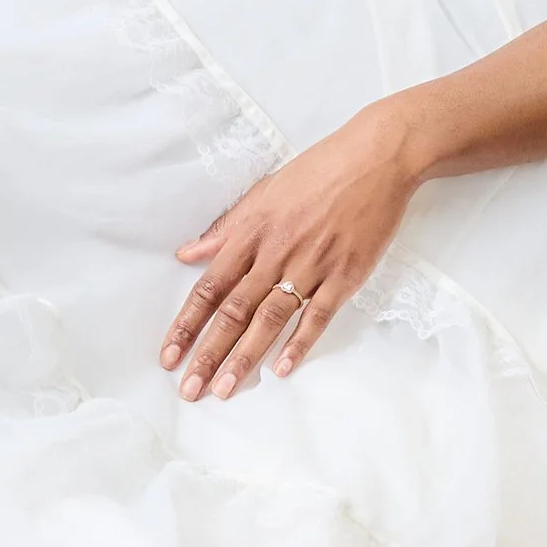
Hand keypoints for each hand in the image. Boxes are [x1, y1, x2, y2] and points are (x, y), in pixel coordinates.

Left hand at [161, 107, 419, 395]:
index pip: (209, 286)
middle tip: (190, 389)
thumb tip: (187, 253)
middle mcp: (276, 252)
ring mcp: (312, 265)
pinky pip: (317, 315)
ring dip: (245, 357)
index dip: (187, 324)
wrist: (378, 158)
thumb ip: (226, 228)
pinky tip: (281, 369)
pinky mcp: (345, 274)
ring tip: (225, 389)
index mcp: (252, 232)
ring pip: (270, 319)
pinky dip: (299, 343)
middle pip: (234, 311)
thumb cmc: (320, 170)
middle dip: (208, 353)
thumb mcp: (264, 192)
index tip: (169, 356)